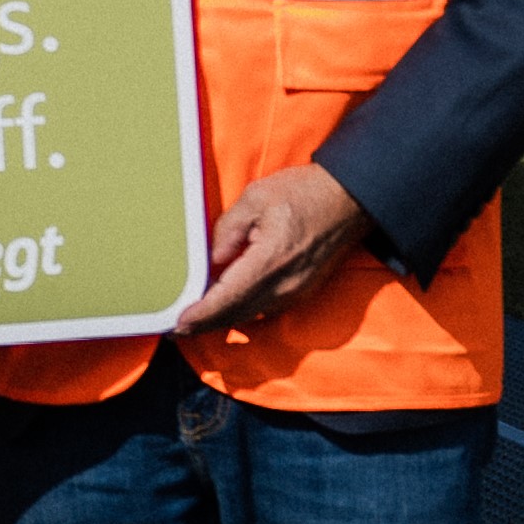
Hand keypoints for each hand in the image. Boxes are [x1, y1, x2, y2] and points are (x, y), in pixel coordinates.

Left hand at [175, 162, 372, 332]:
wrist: (349, 200)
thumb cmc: (304, 193)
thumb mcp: (256, 197)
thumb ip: (228, 229)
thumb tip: (212, 259)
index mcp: (270, 260)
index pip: (228, 298)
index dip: (201, 315)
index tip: (178, 323)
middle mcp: (284, 284)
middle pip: (236, 314)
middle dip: (204, 325)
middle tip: (174, 329)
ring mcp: (295, 291)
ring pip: (250, 315)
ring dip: (221, 320)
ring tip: (192, 321)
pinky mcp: (301, 291)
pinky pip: (265, 309)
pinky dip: (241, 312)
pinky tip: (224, 308)